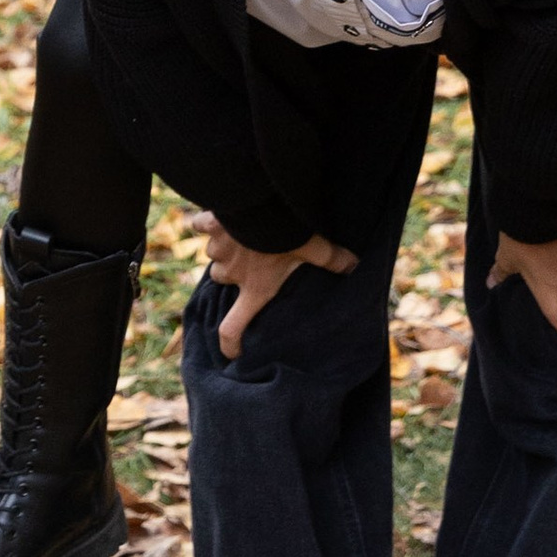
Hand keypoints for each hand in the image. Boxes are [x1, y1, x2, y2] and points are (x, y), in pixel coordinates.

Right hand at [196, 216, 357, 356]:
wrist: (259, 204)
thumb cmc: (286, 234)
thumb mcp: (313, 249)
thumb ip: (332, 260)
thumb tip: (355, 266)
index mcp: (255, 288)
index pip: (232, 327)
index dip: (230, 343)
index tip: (232, 352)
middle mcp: (232, 273)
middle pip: (222, 280)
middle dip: (232, 273)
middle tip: (250, 262)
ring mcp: (218, 249)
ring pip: (214, 254)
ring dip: (224, 248)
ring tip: (241, 235)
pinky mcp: (210, 225)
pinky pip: (200, 226)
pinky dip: (206, 223)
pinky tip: (216, 217)